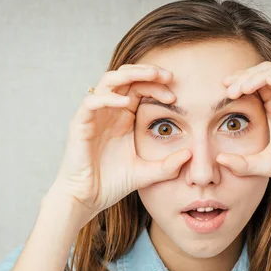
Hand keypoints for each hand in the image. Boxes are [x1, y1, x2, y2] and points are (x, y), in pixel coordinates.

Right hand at [50, 64, 191, 212]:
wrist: (87, 198)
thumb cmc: (112, 184)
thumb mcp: (147, 173)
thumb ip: (168, 165)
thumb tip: (191, 155)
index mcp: (124, 117)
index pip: (140, 88)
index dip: (157, 86)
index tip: (175, 95)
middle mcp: (109, 111)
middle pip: (126, 77)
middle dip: (147, 72)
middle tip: (168, 76)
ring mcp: (94, 115)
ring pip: (109, 81)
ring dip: (130, 74)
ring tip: (151, 76)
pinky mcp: (80, 124)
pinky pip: (92, 101)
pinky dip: (108, 98)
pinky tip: (125, 103)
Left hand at [217, 61, 270, 195]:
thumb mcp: (262, 165)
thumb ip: (241, 163)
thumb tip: (218, 160)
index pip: (254, 84)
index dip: (239, 81)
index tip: (223, 89)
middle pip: (265, 72)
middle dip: (246, 76)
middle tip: (230, 89)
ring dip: (261, 75)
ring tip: (244, 87)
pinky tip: (268, 83)